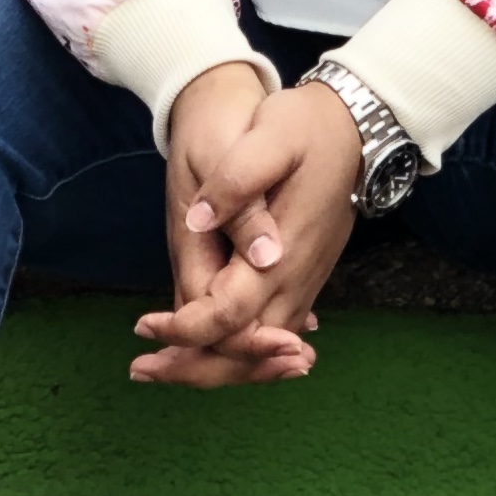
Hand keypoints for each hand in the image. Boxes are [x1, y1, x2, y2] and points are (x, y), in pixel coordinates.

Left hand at [131, 65, 364, 386]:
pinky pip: (268, 332)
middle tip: (142, 369)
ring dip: (211, 363)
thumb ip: (238, 183)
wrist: (353, 126)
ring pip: (257, 349)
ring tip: (159, 364)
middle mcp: (295, 279)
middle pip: (243, 350)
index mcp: (283, 251)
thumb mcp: (271, 136)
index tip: (144, 326)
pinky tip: (202, 347)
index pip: (229, 316)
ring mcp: (303, 283)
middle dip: (193, 367)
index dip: (185, 330)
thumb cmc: (306, 127)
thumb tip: (203, 221)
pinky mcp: (302, 278)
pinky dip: (235, 350)